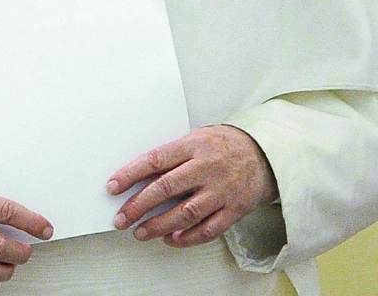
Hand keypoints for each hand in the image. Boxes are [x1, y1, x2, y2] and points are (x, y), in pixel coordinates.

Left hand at [106, 125, 276, 247]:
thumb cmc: (224, 145)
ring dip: (159, 226)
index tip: (113, 186)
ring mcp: (222, 190)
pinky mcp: (234, 209)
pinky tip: (171, 239)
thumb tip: (140, 175)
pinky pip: (208, 229)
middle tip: (121, 218)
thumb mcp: (197, 138)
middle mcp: (207, 167)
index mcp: (194, 145)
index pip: (155, 160)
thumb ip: (173, 156)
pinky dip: (188, 238)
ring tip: (140, 233)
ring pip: (185, 213)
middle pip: (166, 188)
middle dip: (138, 205)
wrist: (265, 154)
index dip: (130, 174)